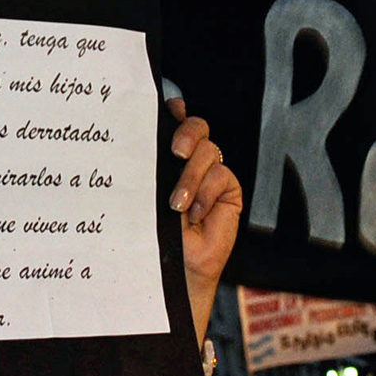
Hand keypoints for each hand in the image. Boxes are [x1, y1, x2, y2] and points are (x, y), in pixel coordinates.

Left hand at [164, 99, 239, 301]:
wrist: (174, 265)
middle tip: (175, 153)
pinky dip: (206, 193)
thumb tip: (148, 133)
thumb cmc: (154, 233)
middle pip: (196, 128)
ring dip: (191, 177)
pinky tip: (196, 213)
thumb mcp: (148, 191)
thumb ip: (152, 162)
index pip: (174, 124)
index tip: (169, 110)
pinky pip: (221, 175)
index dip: (175, 112)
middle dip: (187, 134)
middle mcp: (190, 163)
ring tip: (178, 204)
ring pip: (208, 151)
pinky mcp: (228, 190)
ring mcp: (210, 175)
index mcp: (167, 159)